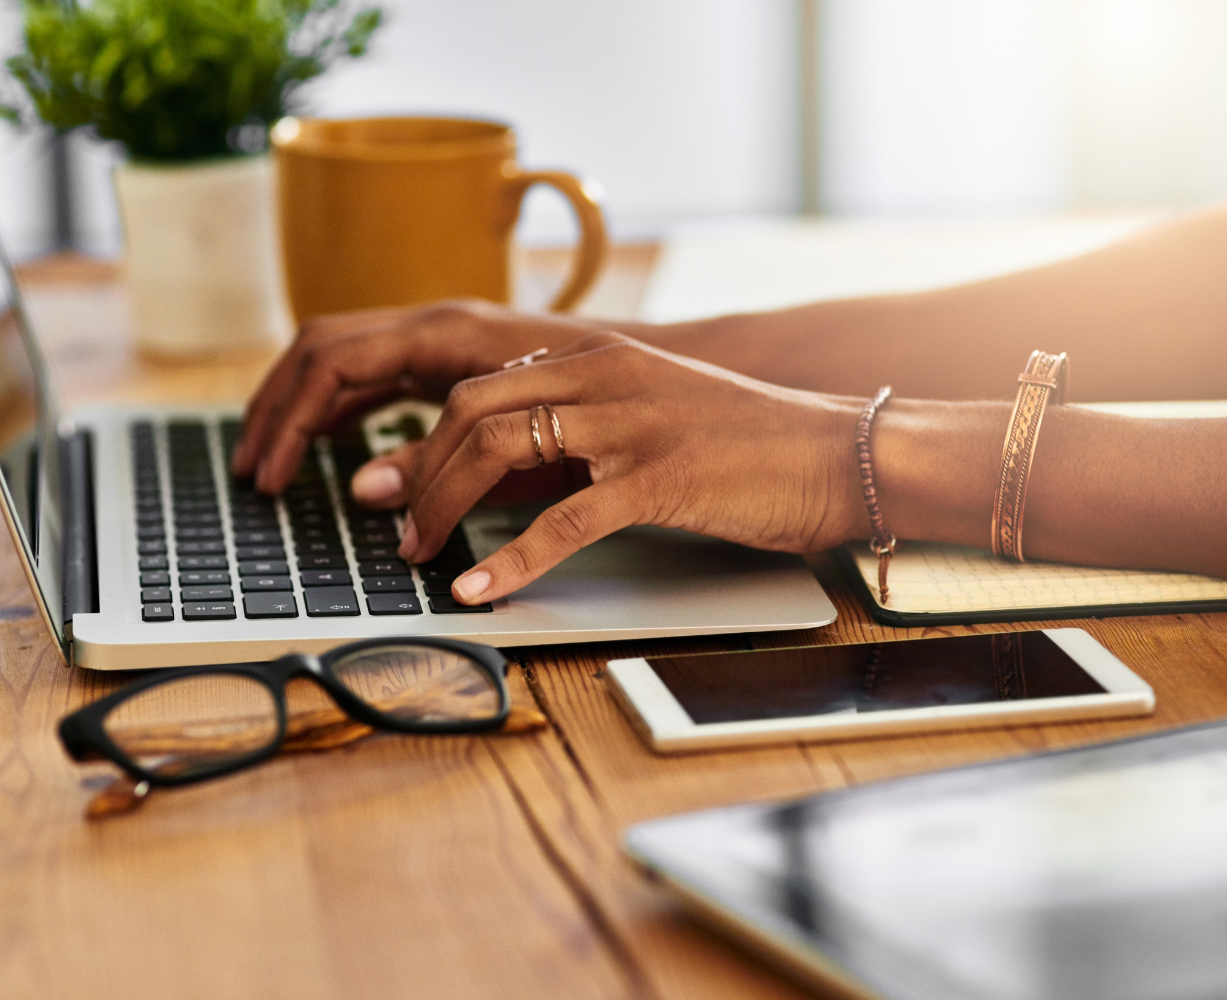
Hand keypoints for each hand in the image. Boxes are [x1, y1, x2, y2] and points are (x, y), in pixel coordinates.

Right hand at [232, 299, 607, 487]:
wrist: (656, 369)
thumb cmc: (603, 398)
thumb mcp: (521, 442)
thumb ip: (441, 461)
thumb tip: (363, 488)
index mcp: (445, 332)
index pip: (333, 361)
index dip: (290, 418)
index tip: (269, 473)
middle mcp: (435, 324)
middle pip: (322, 349)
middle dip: (277, 408)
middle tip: (251, 470)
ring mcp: (441, 337)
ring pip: (342, 356)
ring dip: (300, 406)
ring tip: (272, 462)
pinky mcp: (453, 359)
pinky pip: (374, 372)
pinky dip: (339, 405)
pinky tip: (327, 444)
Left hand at [356, 332, 869, 603]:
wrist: (839, 452)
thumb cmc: (752, 442)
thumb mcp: (656, 411)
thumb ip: (589, 422)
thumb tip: (523, 459)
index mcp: (599, 357)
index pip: (481, 385)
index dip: (423, 436)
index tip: (388, 476)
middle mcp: (605, 377)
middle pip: (472, 411)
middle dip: (416, 469)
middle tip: (387, 518)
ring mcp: (630, 424)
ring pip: (501, 451)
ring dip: (443, 507)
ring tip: (419, 552)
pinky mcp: (659, 479)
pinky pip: (563, 523)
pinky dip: (509, 561)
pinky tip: (479, 591)